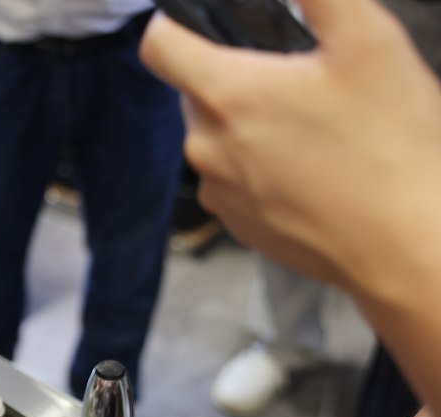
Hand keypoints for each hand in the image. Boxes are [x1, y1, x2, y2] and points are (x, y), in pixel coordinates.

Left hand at [139, 0, 440, 299]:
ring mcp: (218, 191)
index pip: (159, 47)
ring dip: (249, 127)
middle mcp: (207, 147)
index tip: (193, 24)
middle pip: (194, 92)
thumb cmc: (389, 150)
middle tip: (296, 83)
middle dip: (235, 79)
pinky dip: (259, 169)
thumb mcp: (369, 42)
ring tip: (311, 131)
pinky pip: (233, 181)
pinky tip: (309, 170)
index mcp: (227, 96)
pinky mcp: (237, 225)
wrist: (404, 244)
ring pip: (216, 139)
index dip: (173, 25)